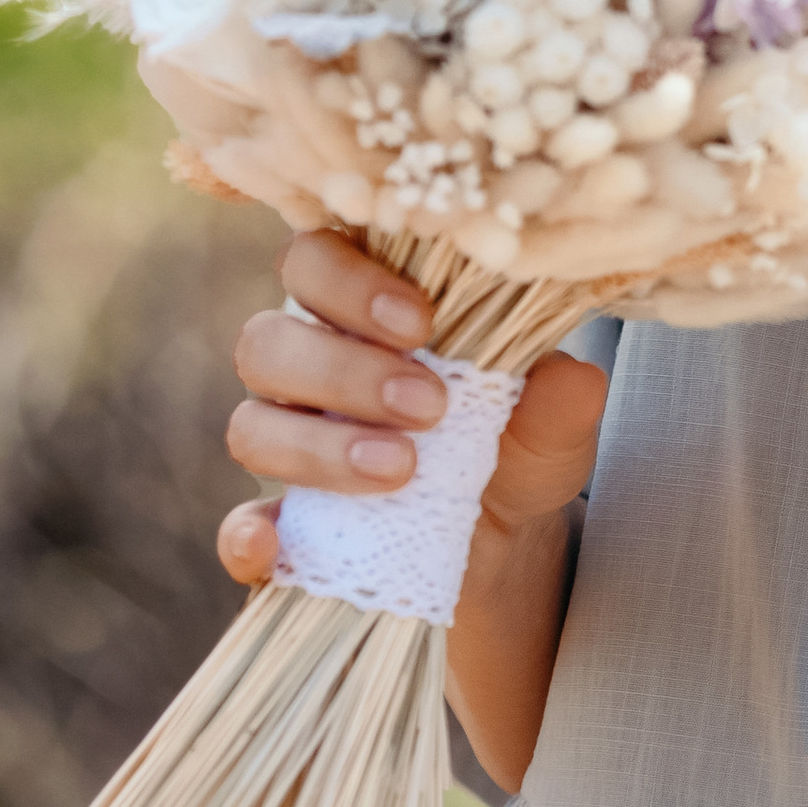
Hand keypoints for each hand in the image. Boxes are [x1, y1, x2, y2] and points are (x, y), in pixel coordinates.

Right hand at [216, 229, 609, 586]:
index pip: (314, 260)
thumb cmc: (514, 444)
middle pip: (267, 342)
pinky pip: (235, 529)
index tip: (422, 321)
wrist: (506, 538)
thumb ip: (557, 400)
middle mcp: (307, 369)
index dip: (351, 282)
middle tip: (428, 406)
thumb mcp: (551, 422)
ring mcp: (286, 448)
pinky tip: (276, 547)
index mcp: (360, 312)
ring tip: (401, 469)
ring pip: (250, 427)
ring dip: (318, 449)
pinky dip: (246, 537)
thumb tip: (572, 379)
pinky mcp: (280, 529)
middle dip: (343, 371)